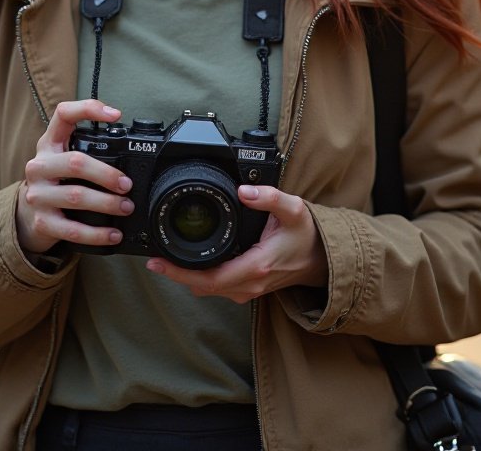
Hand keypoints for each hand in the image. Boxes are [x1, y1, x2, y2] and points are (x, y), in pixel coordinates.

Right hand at [16, 99, 133, 255]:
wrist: (26, 216)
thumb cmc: (56, 181)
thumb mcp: (64, 158)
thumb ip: (88, 150)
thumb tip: (134, 154)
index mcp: (49, 144)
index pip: (63, 114)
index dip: (88, 109)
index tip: (116, 115)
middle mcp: (40, 166)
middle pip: (75, 162)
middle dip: (107, 174)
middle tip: (127, 184)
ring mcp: (38, 195)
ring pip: (76, 197)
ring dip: (107, 203)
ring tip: (126, 207)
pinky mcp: (42, 222)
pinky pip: (72, 230)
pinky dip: (97, 234)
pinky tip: (113, 234)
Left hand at [144, 186, 327, 302]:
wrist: (326, 259)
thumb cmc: (309, 236)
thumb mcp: (294, 209)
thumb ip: (270, 197)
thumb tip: (245, 189)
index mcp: (256, 266)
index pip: (209, 278)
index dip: (179, 273)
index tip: (158, 262)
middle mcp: (250, 283)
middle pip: (202, 287)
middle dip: (176, 275)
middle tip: (155, 258)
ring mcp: (250, 289)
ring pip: (209, 289)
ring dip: (188, 278)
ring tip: (168, 259)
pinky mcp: (250, 288)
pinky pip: (219, 287)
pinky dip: (202, 278)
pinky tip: (192, 262)